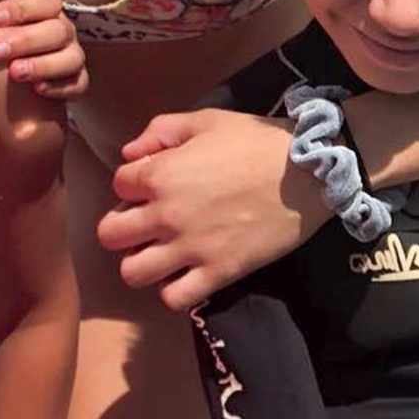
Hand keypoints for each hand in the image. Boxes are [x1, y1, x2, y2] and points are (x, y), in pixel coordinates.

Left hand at [0, 0, 87, 99]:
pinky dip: (60, 87)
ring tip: (14, 72)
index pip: (46, 1)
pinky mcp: (76, 82)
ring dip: (42, 65)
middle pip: (56, 30)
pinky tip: (37, 89)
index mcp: (47, 8)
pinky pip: (78, 84)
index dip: (20, 9)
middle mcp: (63, 30)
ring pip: (71, 58)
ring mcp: (72, 56)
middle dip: (25, 40)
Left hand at [98, 109, 328, 308]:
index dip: (131, 184)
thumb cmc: (256, 141)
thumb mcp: (205, 119)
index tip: (151, 185)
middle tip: (147, 223)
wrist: (308, 172)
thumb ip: (160, 131)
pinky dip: (173, 290)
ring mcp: (190, 248)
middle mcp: (165, 215)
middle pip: (110, 234)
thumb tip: (129, 154)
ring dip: (141, 262)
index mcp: (159, 174)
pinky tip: (185, 274)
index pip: (117, 186)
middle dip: (122, 227)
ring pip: (132, 272)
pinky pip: (174, 298)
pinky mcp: (218, 273)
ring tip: (160, 253)